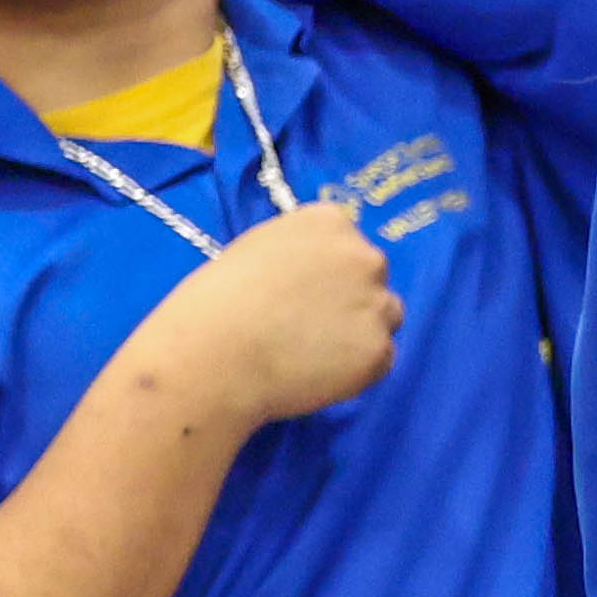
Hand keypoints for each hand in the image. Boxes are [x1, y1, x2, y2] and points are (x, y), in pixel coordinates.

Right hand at [136, 195, 401, 425]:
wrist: (212, 357)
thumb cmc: (214, 303)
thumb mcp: (254, 251)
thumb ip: (299, 253)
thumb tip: (315, 272)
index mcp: (329, 223)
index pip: (346, 243)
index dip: (325, 272)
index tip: (301, 292)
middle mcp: (365, 256)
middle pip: (372, 277)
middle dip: (349, 298)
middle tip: (306, 326)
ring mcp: (377, 303)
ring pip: (384, 317)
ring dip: (359, 332)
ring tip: (310, 352)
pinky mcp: (379, 350)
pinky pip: (378, 359)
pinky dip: (355, 370)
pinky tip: (315, 374)